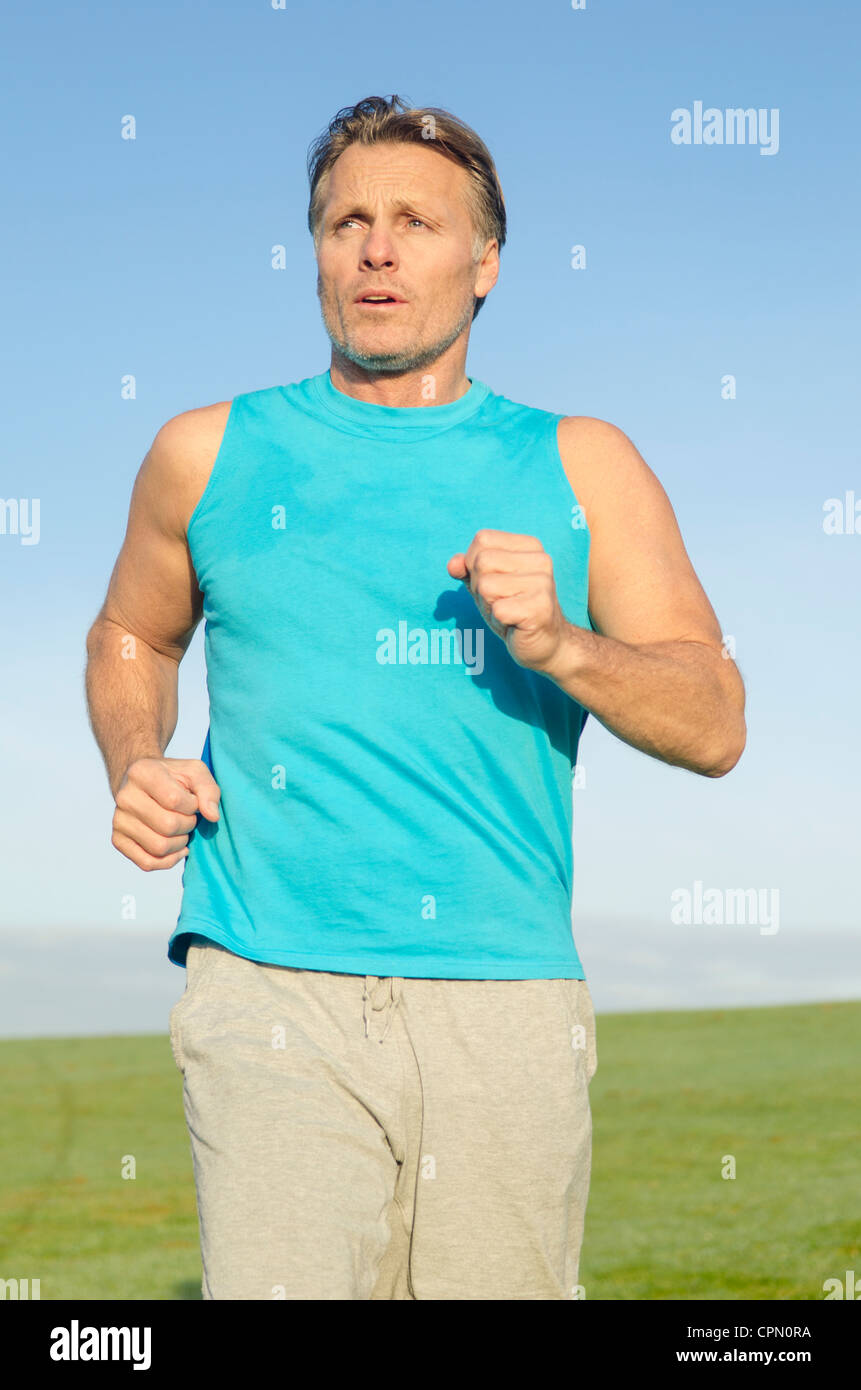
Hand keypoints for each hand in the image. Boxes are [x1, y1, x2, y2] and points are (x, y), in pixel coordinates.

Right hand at [111, 757, 220, 870]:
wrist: (143, 783)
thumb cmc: (173, 777)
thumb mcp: (195, 772)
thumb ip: (208, 790)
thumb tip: (212, 817)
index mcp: (141, 772)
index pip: (174, 800)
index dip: (193, 805)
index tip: (193, 801)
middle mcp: (124, 797)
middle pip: (168, 826)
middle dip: (188, 825)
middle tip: (188, 817)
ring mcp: (118, 820)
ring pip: (159, 847)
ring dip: (180, 843)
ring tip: (181, 830)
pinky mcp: (118, 840)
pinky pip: (147, 863)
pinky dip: (168, 860)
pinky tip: (177, 848)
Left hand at [447, 529, 569, 674]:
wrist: (546, 643)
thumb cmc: (513, 610)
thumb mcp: (485, 584)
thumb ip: (467, 569)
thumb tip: (453, 564)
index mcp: (529, 546)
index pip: (482, 540)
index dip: (475, 565)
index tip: (496, 583)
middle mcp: (540, 560)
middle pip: (482, 561)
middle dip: (480, 587)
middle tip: (502, 601)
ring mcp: (543, 583)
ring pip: (486, 586)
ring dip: (489, 605)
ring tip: (508, 613)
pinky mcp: (540, 608)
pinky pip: (498, 610)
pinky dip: (499, 621)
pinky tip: (515, 624)